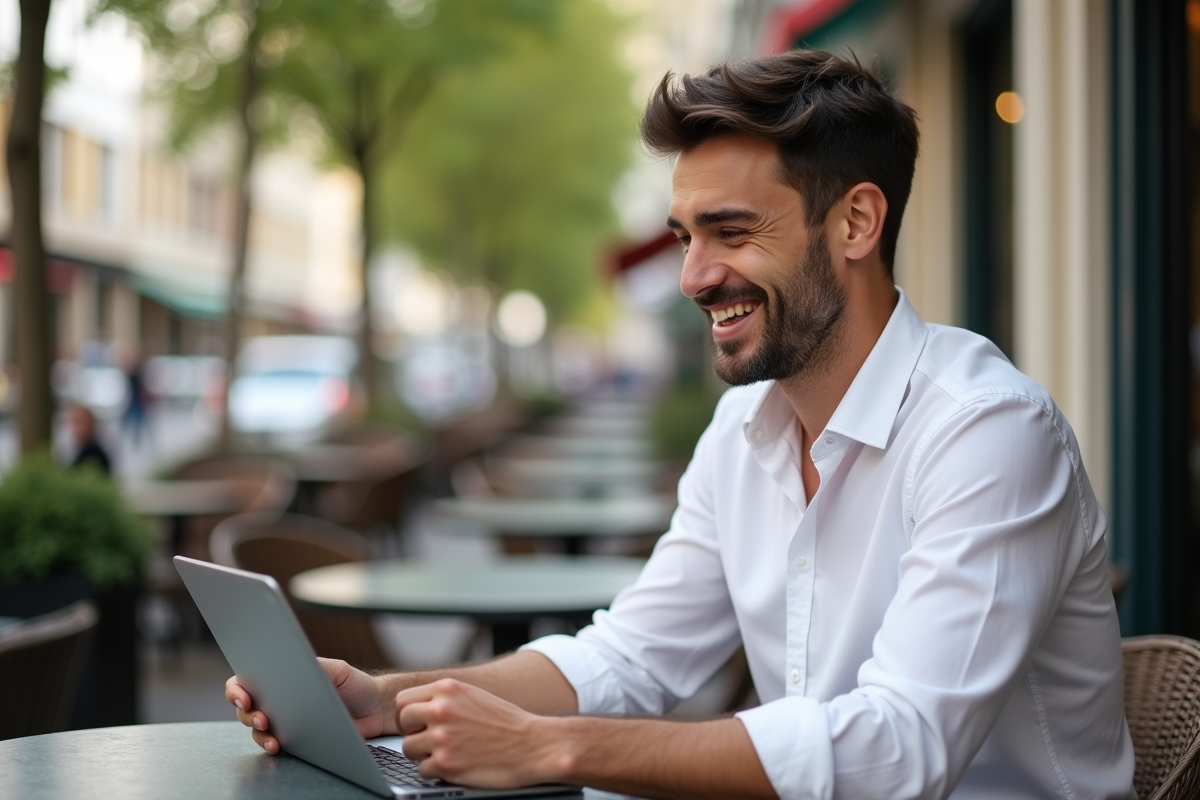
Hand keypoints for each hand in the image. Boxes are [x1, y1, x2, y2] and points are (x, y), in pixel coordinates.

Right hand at [225, 657, 388, 753]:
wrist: (374, 710)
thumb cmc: (355, 685)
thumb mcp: (338, 670)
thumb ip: (317, 667)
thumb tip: (293, 666)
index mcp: (283, 678)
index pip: (248, 679)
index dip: (237, 688)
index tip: (243, 695)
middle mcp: (278, 699)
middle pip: (246, 707)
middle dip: (248, 713)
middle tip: (263, 717)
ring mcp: (284, 721)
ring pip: (256, 729)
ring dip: (258, 733)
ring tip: (270, 733)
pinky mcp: (294, 740)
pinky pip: (273, 743)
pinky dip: (270, 745)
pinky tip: (277, 745)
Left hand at [396, 679, 563, 788]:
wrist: (533, 745)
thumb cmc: (507, 723)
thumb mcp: (474, 696)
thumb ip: (445, 698)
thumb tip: (417, 707)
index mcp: (447, 689)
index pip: (403, 700)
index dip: (409, 714)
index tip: (417, 723)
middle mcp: (441, 709)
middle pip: (403, 722)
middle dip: (413, 733)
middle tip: (429, 740)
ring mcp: (442, 737)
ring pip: (408, 748)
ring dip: (423, 754)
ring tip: (444, 753)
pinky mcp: (446, 764)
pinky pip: (422, 770)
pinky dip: (435, 771)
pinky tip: (454, 765)